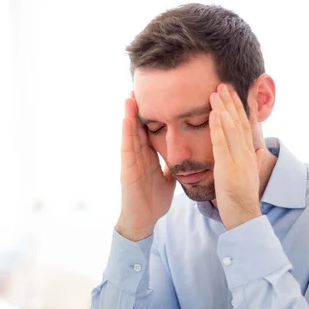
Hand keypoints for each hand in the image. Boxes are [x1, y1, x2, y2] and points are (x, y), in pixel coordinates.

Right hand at [116, 93, 175, 240]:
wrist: (144, 220)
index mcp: (148, 157)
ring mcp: (131, 162)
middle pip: (137, 127)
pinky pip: (127, 149)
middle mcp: (138, 156)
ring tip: (129, 96)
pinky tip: (127, 119)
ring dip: (128, 115)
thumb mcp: (167, 179)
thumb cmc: (153, 201)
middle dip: (137, 108)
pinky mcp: (127, 170)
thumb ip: (170, 166)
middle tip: (138, 87)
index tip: (154, 96)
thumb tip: (181, 156)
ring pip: (130, 134)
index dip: (150, 114)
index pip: (149, 130)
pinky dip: (126, 133)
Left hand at [209, 84, 264, 230]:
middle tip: (223, 84)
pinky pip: (223, 144)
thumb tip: (259, 151)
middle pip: (239, 122)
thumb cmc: (243, 199)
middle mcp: (245, 154)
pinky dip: (219, 127)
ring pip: (232, 129)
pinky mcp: (228, 168)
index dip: (238, 109)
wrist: (245, 216)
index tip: (232, 93)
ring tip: (216, 91)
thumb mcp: (249, 176)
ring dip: (224, 108)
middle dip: (231, 102)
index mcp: (248, 155)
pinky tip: (214, 113)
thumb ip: (253, 161)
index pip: (244, 127)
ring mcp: (238, 160)